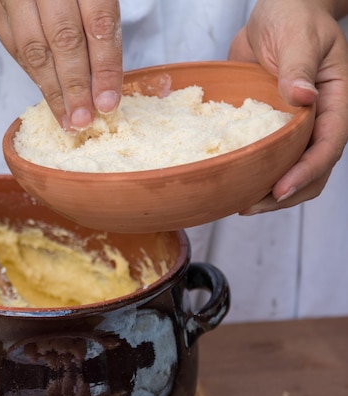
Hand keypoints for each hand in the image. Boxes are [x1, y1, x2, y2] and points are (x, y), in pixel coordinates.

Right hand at [0, 0, 122, 130]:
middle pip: (62, 40)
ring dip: (50, 89)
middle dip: (75, 87)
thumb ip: (100, 12)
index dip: (105, 67)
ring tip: (66, 119)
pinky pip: (11, 43)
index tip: (108, 103)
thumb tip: (108, 71)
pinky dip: (31, 70)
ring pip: (31, 47)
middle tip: (84, 122)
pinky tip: (46, 90)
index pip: (97, 23)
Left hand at [229, 0, 347, 213]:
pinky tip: (231, 181)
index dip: (306, 172)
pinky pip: (266, 153)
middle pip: (311, 168)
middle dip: (285, 193)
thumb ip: (299, 67)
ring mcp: (293, 124)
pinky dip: (252, 170)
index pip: (328, 145)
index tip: (280, 190)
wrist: (277, 8)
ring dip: (268, 191)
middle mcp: (316, 118)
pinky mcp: (270, 123)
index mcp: (334, 100)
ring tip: (240, 204)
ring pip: (289, 167)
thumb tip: (303, 98)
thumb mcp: (298, 36)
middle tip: (250, 207)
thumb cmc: (294, 15)